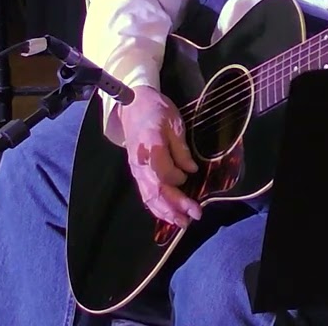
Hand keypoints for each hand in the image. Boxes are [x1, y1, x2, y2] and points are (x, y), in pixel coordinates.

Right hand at [119, 87, 201, 226]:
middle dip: (176, 206)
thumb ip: (181, 149)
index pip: (164, 173)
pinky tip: (168, 215)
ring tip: (183, 223)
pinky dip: (156, 208)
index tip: (191, 175)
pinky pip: (145, 194)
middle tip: (195, 216)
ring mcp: (136, 170)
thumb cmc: (156, 110)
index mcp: (151, 147)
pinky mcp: (136, 173)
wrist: (132, 105)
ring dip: (166, 212)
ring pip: (149, 197)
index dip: (179, 179)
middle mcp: (140, 163)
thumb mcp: (174, 123)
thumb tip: (191, 170)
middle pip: (157, 191)